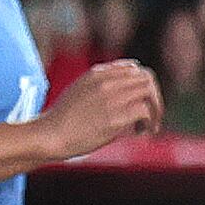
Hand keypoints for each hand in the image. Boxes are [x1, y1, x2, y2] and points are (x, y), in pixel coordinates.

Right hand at [39, 61, 161, 162]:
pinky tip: (141, 132)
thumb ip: (102, 84)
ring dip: (156, 108)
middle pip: (146, 77)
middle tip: (152, 114)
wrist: (48, 135)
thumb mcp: (80, 90)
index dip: (142, 85)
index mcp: (97, 74)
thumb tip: (129, 85)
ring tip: (150, 125)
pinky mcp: (115, 118)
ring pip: (149, 91)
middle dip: (154, 96)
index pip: (133, 68)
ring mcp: (110, 99)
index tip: (141, 101)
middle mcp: (105, 82)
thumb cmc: (63, 119)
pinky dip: (149, 122)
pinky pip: (145, 111)